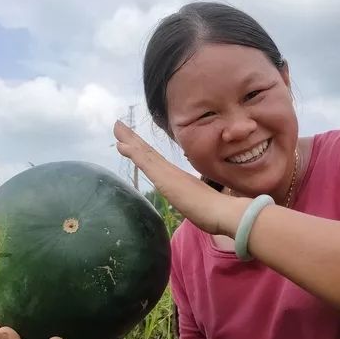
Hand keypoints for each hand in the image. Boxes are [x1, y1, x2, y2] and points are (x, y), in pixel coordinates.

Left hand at [113, 120, 246, 236]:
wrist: (222, 212)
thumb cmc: (217, 211)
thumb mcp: (204, 204)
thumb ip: (203, 201)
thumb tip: (206, 204)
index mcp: (179, 178)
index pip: (157, 161)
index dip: (145, 150)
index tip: (132, 141)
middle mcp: (172, 172)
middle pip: (149, 152)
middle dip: (133, 139)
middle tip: (119, 126)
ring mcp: (168, 174)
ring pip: (145, 153)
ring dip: (130, 140)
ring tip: (117, 128)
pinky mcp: (165, 178)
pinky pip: (145, 161)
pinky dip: (133, 152)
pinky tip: (122, 145)